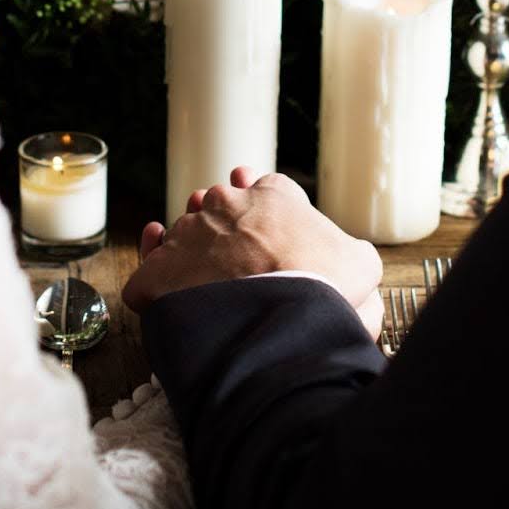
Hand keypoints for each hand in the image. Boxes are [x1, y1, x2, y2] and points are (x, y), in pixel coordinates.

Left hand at [125, 167, 384, 338]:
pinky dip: (154, 281)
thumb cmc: (326, 287)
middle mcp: (224, 205)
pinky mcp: (157, 274)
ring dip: (190, 255)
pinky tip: (164, 287)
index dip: (266, 211)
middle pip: (218, 208)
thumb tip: (353, 260)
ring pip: (182, 238)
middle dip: (224, 229)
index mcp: (271, 194)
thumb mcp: (360, 263)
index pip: (264, 189)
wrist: (280, 320)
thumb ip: (350, 252)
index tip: (269, 231)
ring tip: (203, 279)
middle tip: (239, 261)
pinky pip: (148, 273)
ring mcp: (186, 236)